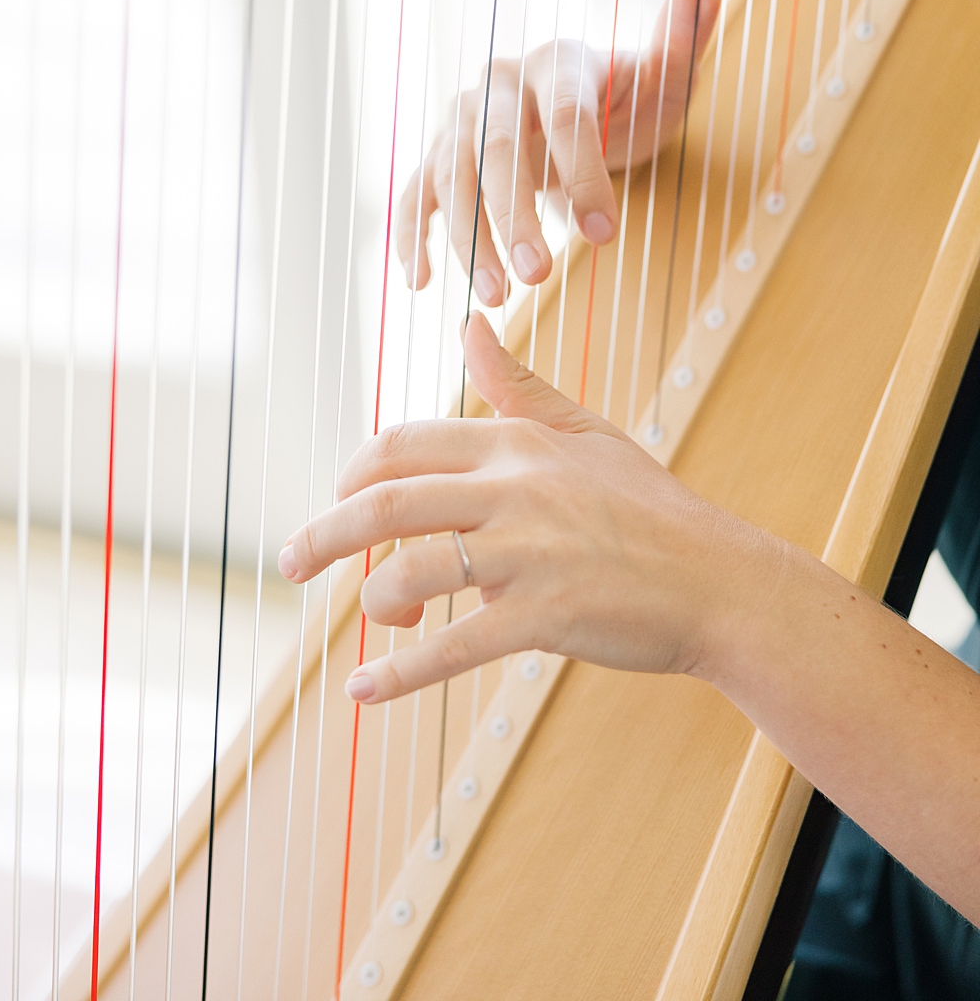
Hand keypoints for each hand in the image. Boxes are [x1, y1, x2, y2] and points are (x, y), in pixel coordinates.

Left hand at [275, 315, 784, 703]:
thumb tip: (468, 324)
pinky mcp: (547, 616)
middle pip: (385, 503)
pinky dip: (400, 672)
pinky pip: (453, 646)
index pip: (401, 446)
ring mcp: (530, 554)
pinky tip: (365, 690)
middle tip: (289, 561)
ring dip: (374, 602)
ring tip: (378, 620)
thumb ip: (516, 387)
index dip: (352, 476)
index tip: (336, 504)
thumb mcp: (585, 435)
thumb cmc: (650, 513)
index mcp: (515, 445)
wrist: (723, 586)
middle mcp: (515, 490)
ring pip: (412, 570)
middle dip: (324, 534)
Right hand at [396, 0, 722, 305]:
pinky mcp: (436, 157)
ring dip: (468, 238)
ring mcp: (458, 121)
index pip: (565, 114)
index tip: (608, 233)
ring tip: (496, 297)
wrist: (572, 112)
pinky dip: (411, 237)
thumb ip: (681, 42)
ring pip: (451, 178)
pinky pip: (414, 195)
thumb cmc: (623, 102)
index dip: (584, 172)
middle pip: (495, 148)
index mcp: (553, 61)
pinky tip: (421, 282)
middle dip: (513, 214)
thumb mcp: (662, 80)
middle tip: (539, 275)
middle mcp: (495, 86)